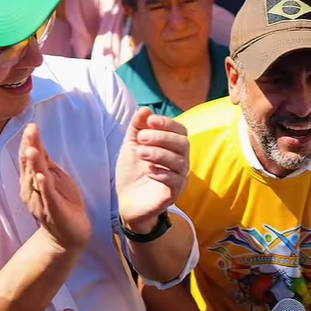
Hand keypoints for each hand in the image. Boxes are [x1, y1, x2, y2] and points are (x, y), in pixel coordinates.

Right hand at [20, 124, 91, 250]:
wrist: (68, 234)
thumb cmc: (61, 203)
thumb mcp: (54, 177)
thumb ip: (45, 161)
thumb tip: (37, 141)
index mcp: (31, 180)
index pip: (28, 158)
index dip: (29, 142)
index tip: (31, 126)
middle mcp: (31, 190)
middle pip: (28, 166)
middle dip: (29, 148)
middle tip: (30, 131)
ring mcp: (41, 200)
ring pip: (35, 179)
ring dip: (34, 164)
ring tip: (32, 149)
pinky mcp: (53, 210)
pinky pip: (47, 197)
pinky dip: (44, 186)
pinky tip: (43, 176)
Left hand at [116, 108, 189, 233]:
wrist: (127, 201)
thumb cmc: (132, 172)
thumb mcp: (131, 146)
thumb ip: (137, 127)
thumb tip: (145, 109)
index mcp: (172, 148)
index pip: (180, 131)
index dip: (167, 123)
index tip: (149, 120)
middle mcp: (180, 161)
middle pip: (183, 143)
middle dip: (162, 137)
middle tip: (141, 138)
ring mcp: (179, 178)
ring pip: (180, 161)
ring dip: (159, 154)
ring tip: (140, 153)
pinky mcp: (174, 194)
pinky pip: (176, 181)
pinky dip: (163, 174)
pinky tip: (149, 171)